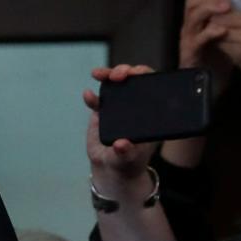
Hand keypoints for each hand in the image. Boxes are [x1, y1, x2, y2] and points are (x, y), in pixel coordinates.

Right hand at [85, 65, 160, 199]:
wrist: (111, 168)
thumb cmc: (128, 162)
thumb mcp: (130, 159)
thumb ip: (127, 152)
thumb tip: (120, 144)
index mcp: (151, 111)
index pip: (153, 86)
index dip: (146, 75)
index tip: (138, 73)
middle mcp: (136, 104)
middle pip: (133, 80)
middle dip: (126, 71)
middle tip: (118, 75)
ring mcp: (118, 106)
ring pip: (115, 84)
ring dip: (107, 75)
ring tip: (99, 74)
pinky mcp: (103, 112)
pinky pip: (97, 101)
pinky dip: (92, 97)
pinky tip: (88, 95)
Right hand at [179, 0, 233, 98]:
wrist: (215, 83)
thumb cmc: (226, 56)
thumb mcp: (234, 33)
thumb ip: (240, 16)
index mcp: (202, 17)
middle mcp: (193, 25)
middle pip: (192, 2)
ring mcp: (188, 39)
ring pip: (192, 17)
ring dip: (209, 9)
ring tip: (226, 6)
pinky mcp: (188, 55)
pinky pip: (195, 41)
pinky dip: (208, 34)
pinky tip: (222, 31)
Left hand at [213, 0, 240, 101]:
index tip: (226, 1)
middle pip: (228, 11)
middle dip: (218, 13)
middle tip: (211, 13)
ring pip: (222, 26)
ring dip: (214, 25)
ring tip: (210, 25)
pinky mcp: (239, 53)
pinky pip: (220, 41)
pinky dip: (216, 39)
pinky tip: (214, 38)